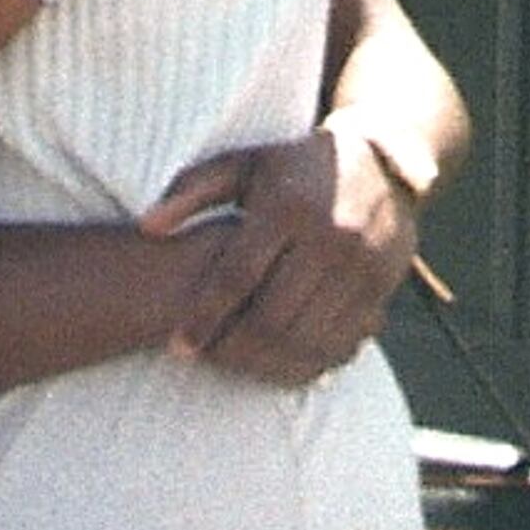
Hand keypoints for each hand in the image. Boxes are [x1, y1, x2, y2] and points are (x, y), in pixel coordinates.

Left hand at [140, 126, 417, 385]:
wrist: (380, 165)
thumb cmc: (293, 168)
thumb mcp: (243, 165)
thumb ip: (192, 191)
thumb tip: (146, 227)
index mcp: (287, 208)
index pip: (237, 276)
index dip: (204, 315)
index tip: (177, 345)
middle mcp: (329, 239)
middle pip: (273, 316)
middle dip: (232, 347)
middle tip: (203, 358)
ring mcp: (361, 268)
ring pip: (307, 338)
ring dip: (266, 362)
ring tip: (233, 364)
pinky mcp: (383, 289)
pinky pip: (342, 343)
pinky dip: (307, 361)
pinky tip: (278, 364)